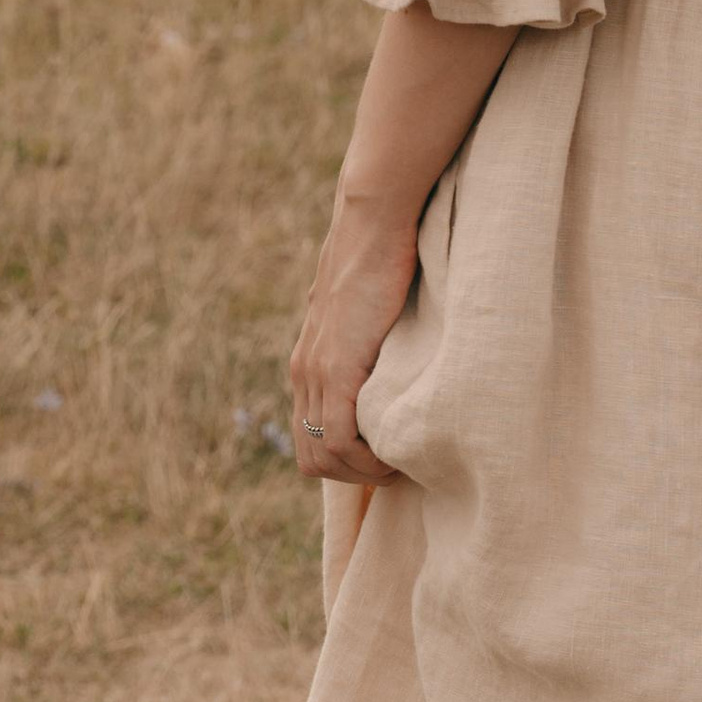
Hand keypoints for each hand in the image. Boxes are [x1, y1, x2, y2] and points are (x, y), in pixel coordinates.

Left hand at [289, 198, 414, 485]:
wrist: (373, 227)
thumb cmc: (384, 263)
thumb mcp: (369, 316)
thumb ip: (368, 345)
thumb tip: (393, 366)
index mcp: (308, 365)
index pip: (308, 439)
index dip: (344, 461)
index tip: (383, 458)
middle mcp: (303, 374)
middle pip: (310, 459)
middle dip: (352, 475)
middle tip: (394, 467)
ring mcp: (316, 372)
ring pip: (322, 457)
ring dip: (362, 472)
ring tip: (398, 463)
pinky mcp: (335, 367)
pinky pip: (339, 439)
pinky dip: (366, 459)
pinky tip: (395, 453)